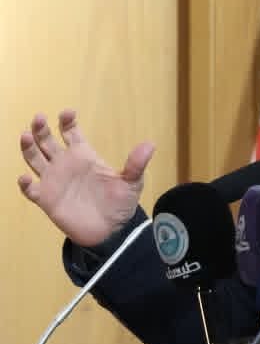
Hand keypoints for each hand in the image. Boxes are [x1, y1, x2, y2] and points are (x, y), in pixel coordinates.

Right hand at [17, 110, 153, 247]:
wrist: (111, 230)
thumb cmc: (119, 203)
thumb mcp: (132, 182)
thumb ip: (136, 164)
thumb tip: (150, 144)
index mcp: (84, 155)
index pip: (71, 133)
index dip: (67, 121)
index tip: (68, 113)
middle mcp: (65, 164)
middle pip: (47, 141)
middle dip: (41, 129)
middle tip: (38, 118)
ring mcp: (54, 180)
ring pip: (34, 159)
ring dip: (28, 147)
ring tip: (26, 136)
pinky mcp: (46, 199)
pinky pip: (30, 189)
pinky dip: (25, 184)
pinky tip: (25, 177)